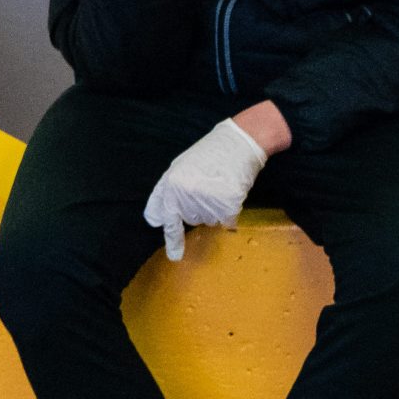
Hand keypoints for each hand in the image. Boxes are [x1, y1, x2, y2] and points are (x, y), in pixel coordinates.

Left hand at [144, 119, 267, 261]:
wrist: (240, 142)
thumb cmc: (211, 154)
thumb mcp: (181, 167)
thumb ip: (169, 192)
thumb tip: (158, 220)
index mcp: (170, 184)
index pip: (165, 218)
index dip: (171, 237)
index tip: (175, 256)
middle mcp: (184, 195)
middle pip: (192, 220)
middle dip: (200, 208)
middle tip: (210, 185)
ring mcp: (205, 201)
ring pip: (209, 221)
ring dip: (215, 209)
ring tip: (220, 184)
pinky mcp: (226, 206)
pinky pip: (228, 222)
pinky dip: (231, 211)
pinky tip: (233, 191)